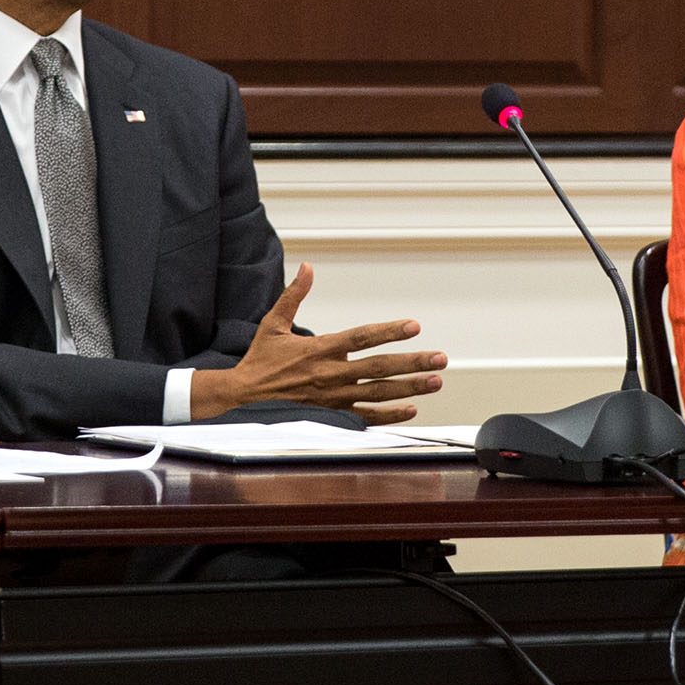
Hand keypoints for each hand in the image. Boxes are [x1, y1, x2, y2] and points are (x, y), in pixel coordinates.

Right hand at [188, 267, 449, 422]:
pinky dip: (389, 415)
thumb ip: (294, 295)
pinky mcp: (332, 415)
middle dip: (412, 363)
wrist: (243, 397)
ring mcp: (334, 397)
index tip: (414, 326)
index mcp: (320, 349)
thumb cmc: (261, 359)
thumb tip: (307, 267)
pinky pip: (365, 417)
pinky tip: (411, 410)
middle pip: (379, 368)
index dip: (388, 331)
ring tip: (436, 381)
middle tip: (441, 359)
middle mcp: (331, 374)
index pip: (361, 338)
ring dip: (410, 387)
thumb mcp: (273, 323)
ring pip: (379, 393)